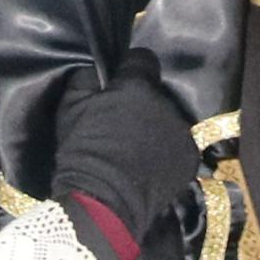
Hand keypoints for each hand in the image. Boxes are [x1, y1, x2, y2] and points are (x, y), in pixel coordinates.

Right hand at [49, 57, 197, 254]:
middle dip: (141, 103)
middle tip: (122, 124)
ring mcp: (181, 131)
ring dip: (155, 128)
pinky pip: (178, 145)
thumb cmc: (81, 151)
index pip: (143, 58)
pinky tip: (149, 165)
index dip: (130, 69)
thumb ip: (86, 77)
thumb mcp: (69, 106)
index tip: (118, 85)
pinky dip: (166, 152)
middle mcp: (165, 103)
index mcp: (137, 86)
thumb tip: (98, 69)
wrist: (101, 201)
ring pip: (168, 119)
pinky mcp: (190, 157)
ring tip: (135, 149)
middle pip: (155, 93)